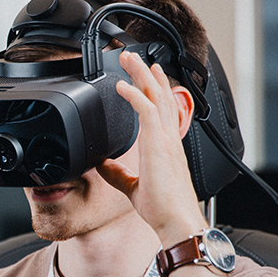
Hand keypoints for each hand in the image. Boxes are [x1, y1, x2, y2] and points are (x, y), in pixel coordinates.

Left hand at [96, 49, 206, 245]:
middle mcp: (168, 138)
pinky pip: (147, 111)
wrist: (176, 220)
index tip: (148, 73)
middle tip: (133, 56)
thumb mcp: (132, 187)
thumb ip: (117, 173)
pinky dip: (134, 95)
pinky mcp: (159, 145)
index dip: (157, 87)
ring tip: (128, 59)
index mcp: (166, 146)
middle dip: (146, 73)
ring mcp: (165, 139)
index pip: (163, 107)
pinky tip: (122, 86)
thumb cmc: (163, 207)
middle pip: (160, 95)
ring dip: (141, 75)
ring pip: (156, 96)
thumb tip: (101, 164)